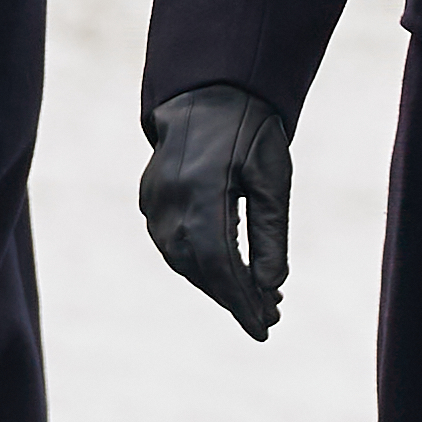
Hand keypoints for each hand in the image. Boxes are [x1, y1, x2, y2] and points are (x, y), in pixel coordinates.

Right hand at [140, 85, 295, 339]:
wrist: (207, 92)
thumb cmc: (250, 130)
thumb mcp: (273, 177)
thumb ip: (270, 232)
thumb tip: (271, 286)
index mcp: (203, 190)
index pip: (221, 263)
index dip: (242, 300)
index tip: (264, 328)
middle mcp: (170, 200)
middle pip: (200, 268)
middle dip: (234, 298)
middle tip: (268, 317)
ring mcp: (154, 201)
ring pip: (182, 262)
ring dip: (216, 285)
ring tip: (254, 299)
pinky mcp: (149, 200)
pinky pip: (172, 246)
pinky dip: (199, 265)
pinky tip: (226, 274)